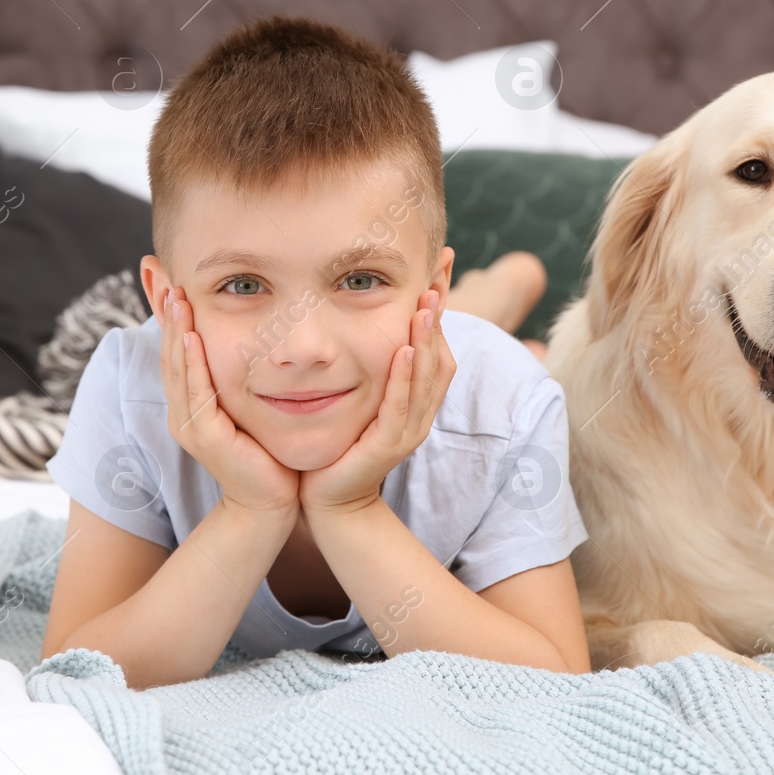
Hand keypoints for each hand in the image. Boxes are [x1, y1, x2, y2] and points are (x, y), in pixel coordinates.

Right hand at [159, 286, 299, 515]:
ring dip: (175, 330)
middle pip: (170, 353)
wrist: (271, 502)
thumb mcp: (250, 406)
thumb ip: (243, 377)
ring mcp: (189, 425)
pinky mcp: (204, 437)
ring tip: (175, 297)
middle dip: (166, 314)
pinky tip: (191, 337)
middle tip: (163, 276)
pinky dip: (192, 363)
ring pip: (178, 368)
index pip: (176, 350)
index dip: (170, 316)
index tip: (168, 280)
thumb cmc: (266, 453)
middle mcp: (183, 411)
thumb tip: (252, 342)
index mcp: (191, 403)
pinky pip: (196, 392)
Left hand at [300, 290, 455, 515]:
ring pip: (424, 378)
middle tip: (437, 277)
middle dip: (438, 317)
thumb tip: (370, 329)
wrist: (332, 501)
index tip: (438, 273)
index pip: (439, 349)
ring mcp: (408, 430)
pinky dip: (402, 377)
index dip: (440, 313)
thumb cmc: (344, 445)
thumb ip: (375, 372)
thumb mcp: (365, 401)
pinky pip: (399, 405)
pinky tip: (401, 350)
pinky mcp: (388, 445)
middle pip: (440, 357)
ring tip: (424, 305)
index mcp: (418, 401)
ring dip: (425, 340)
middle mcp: (421, 413)